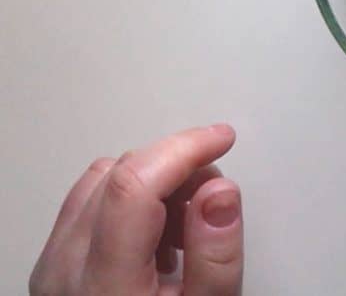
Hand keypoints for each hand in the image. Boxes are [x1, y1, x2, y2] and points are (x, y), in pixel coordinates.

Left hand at [30, 125, 243, 295]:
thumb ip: (216, 256)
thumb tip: (220, 191)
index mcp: (104, 284)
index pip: (135, 182)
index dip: (184, 147)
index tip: (221, 139)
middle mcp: (63, 270)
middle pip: (117, 173)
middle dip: (176, 162)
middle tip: (216, 187)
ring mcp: (50, 270)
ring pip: (98, 182)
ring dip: (152, 179)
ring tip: (191, 218)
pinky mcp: (51, 270)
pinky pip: (86, 205)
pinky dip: (129, 198)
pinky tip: (161, 233)